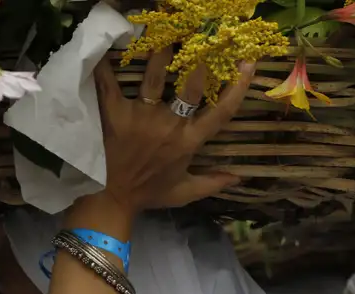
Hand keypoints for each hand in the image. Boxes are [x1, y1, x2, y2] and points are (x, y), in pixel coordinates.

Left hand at [93, 49, 252, 213]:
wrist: (112, 199)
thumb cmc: (149, 194)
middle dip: (199, 60)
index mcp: (189, 141)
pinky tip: (106, 50)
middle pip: (190, 86)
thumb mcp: (185, 192)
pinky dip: (106, 68)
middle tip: (202, 38)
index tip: (248, 63)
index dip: (238, 87)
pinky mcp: (115, 115)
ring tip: (164, 33)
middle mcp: (169, 126)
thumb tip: (241, 178)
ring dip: (160, 53)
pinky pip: (110, 86)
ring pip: (154, 78)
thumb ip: (212, 182)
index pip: (222, 112)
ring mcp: (141, 118)